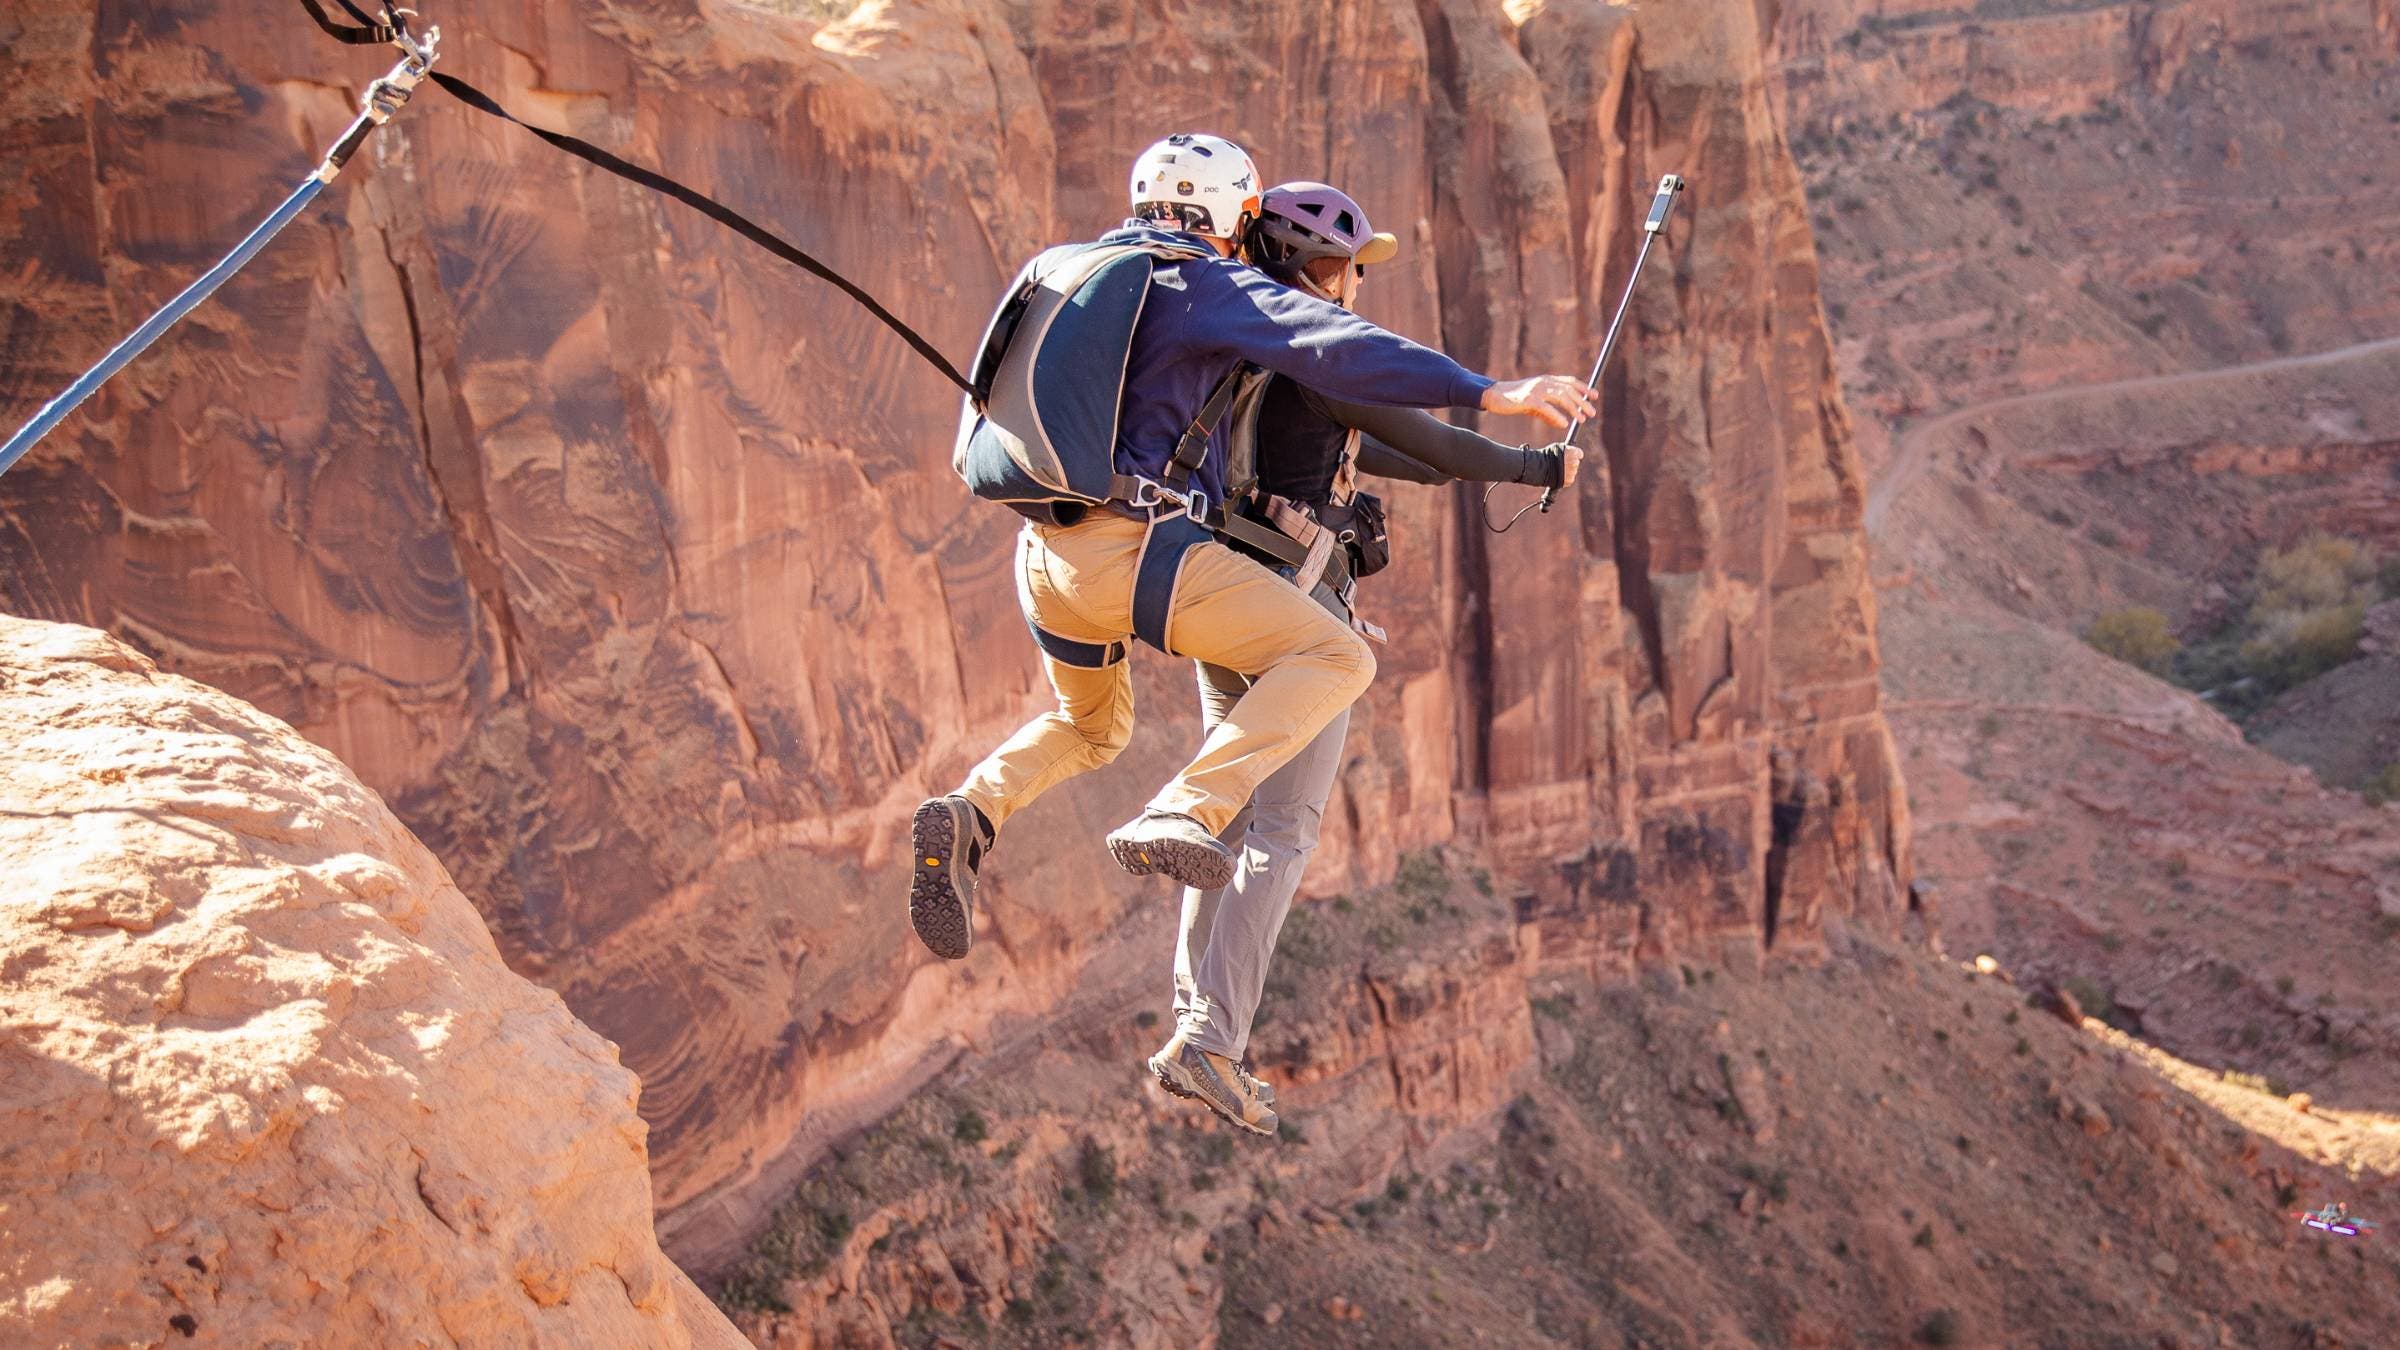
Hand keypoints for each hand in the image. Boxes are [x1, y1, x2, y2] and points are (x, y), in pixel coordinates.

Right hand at [1481, 375, 1597, 430]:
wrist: (1495, 396)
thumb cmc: (1515, 400)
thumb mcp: (1535, 406)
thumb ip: (1549, 413)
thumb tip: (1564, 424)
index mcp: (1547, 380)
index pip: (1570, 381)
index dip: (1584, 388)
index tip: (1594, 396)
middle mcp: (1544, 382)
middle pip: (1569, 389)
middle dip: (1583, 401)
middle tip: (1591, 413)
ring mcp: (1536, 389)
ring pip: (1561, 396)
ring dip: (1574, 408)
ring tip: (1582, 419)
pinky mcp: (1528, 399)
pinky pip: (1546, 407)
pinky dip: (1557, 415)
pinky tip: (1564, 423)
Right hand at [1549, 442, 1583, 487]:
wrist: (1540, 467)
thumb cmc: (1546, 455)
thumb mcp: (1556, 447)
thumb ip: (1566, 450)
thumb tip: (1569, 450)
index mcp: (1573, 453)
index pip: (1580, 454)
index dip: (1575, 455)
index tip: (1571, 457)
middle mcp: (1575, 462)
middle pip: (1576, 463)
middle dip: (1570, 464)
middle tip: (1561, 464)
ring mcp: (1573, 472)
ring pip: (1572, 471)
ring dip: (1567, 471)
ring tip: (1556, 470)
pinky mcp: (1570, 480)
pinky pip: (1569, 479)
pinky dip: (1565, 479)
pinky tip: (1557, 476)